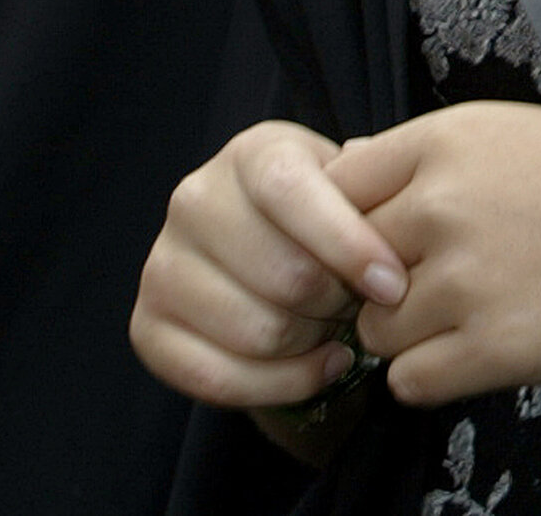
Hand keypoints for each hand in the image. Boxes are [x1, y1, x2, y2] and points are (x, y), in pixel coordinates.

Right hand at [131, 121, 408, 410]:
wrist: (276, 256)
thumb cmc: (328, 219)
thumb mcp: (356, 188)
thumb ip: (375, 193)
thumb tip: (389, 213)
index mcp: (250, 154)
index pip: (290, 192)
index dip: (347, 243)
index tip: (393, 285)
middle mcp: (194, 201)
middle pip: (282, 275)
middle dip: (337, 303)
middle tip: (364, 308)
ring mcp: (162, 265)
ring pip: (257, 332)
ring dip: (312, 345)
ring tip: (336, 331)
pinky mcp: (147, 327)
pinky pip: (218, 379)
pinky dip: (282, 385)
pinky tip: (318, 367)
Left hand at [328, 103, 540, 409]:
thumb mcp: (514, 134)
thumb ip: (425, 156)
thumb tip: (344, 166)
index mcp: (446, 140)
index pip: (334, 190)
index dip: (350, 224)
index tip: (390, 241)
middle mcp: (443, 203)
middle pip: (345, 266)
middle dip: (381, 284)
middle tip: (446, 284)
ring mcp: (467, 279)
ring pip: (377, 330)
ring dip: (412, 334)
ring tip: (480, 313)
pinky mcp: (496, 348)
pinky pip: (411, 382)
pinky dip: (438, 376)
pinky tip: (488, 347)